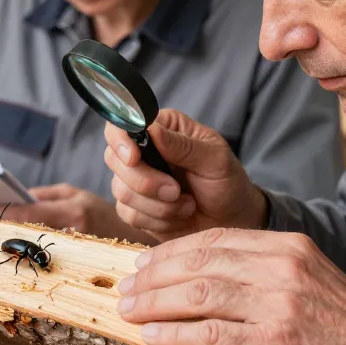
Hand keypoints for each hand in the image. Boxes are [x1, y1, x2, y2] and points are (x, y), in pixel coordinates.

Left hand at [0, 184, 157, 243]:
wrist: (135, 239)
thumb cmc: (103, 214)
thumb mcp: (76, 195)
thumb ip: (46, 196)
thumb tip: (17, 199)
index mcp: (70, 209)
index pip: (26, 210)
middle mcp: (69, 230)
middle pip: (24, 230)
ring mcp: (70, 249)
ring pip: (29, 245)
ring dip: (7, 240)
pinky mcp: (70, 260)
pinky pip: (39, 256)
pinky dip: (21, 252)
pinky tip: (5, 249)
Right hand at [103, 109, 266, 241]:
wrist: (231, 220)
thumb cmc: (226, 182)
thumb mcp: (215, 159)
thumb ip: (183, 145)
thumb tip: (151, 130)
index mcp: (161, 128)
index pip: (122, 124)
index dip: (121, 141)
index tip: (133, 158)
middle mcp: (143, 151)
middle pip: (114, 159)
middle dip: (145, 182)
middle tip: (176, 191)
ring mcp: (135, 181)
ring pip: (121, 191)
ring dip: (158, 205)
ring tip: (186, 204)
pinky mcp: (134, 208)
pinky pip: (128, 214)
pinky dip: (156, 219)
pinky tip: (178, 216)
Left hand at [117, 228, 345, 344]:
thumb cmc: (338, 323)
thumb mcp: (303, 277)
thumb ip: (258, 269)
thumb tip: (198, 273)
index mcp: (287, 246)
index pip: (214, 239)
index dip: (171, 251)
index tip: (143, 262)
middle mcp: (281, 268)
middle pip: (200, 263)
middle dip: (155, 276)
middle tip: (127, 288)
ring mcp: (278, 304)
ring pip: (199, 293)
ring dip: (156, 303)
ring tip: (131, 311)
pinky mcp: (275, 341)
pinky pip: (211, 333)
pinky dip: (175, 333)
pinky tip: (153, 337)